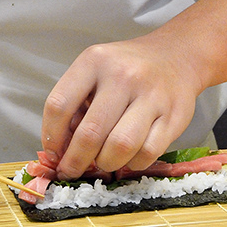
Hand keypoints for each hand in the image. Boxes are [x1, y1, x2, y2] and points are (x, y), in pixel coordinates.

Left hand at [41, 35, 200, 180]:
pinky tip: (128, 157)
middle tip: (71, 170)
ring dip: (105, 163)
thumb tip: (59, 150)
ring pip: (120, 146)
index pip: (59, 105)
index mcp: (94, 61)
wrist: (176, 56)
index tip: (52, 153)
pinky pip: (148, 153)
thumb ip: (75, 103)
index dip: (51, 137)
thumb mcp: (95, 71)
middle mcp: (123, 75)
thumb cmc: (127, 68)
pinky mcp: (175, 115)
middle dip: (75, 160)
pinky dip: (133, 163)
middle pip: (90, 132)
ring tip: (102, 162)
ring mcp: (152, 95)